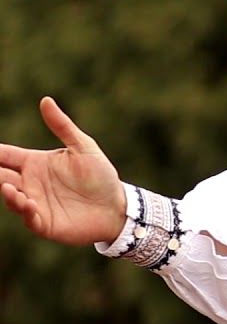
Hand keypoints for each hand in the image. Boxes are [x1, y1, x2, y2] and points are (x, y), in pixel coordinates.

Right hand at [0, 97, 125, 245]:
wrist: (118, 205)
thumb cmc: (101, 175)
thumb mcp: (83, 147)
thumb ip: (62, 126)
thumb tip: (45, 100)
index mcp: (34, 163)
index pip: (4, 155)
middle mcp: (29, 183)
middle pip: (0, 176)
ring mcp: (35, 203)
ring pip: (11, 198)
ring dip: (7, 193)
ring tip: (8, 186)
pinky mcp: (45, 223)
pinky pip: (29, 218)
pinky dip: (25, 211)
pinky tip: (29, 202)